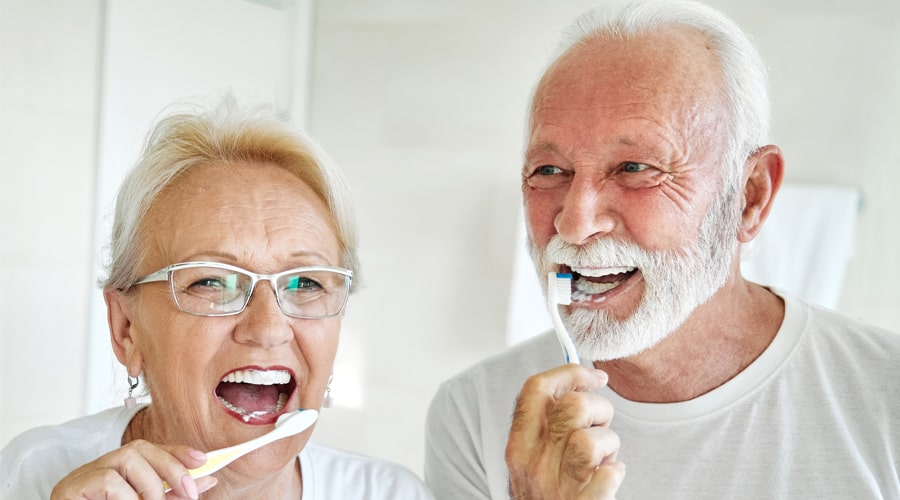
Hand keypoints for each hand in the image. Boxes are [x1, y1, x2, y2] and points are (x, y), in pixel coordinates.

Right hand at [50, 440, 217, 499]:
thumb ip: (172, 495)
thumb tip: (207, 479)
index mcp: (118, 471)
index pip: (150, 450)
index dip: (177, 452)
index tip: (203, 461)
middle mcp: (100, 466)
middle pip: (139, 448)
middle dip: (171, 466)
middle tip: (190, 492)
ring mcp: (82, 475)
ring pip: (126, 458)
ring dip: (150, 484)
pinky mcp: (69, 488)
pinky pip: (108, 479)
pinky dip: (127, 496)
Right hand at [505, 365, 623, 498]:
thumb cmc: (547, 493)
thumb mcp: (534, 455)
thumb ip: (548, 422)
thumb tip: (580, 379)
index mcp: (519, 445)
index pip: (537, 389)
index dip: (571, 373)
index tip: (594, 376)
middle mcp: (533, 464)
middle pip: (571, 407)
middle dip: (598, 408)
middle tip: (600, 425)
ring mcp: (556, 488)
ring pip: (591, 440)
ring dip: (608, 443)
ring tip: (604, 456)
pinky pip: (607, 477)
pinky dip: (615, 473)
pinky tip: (610, 476)